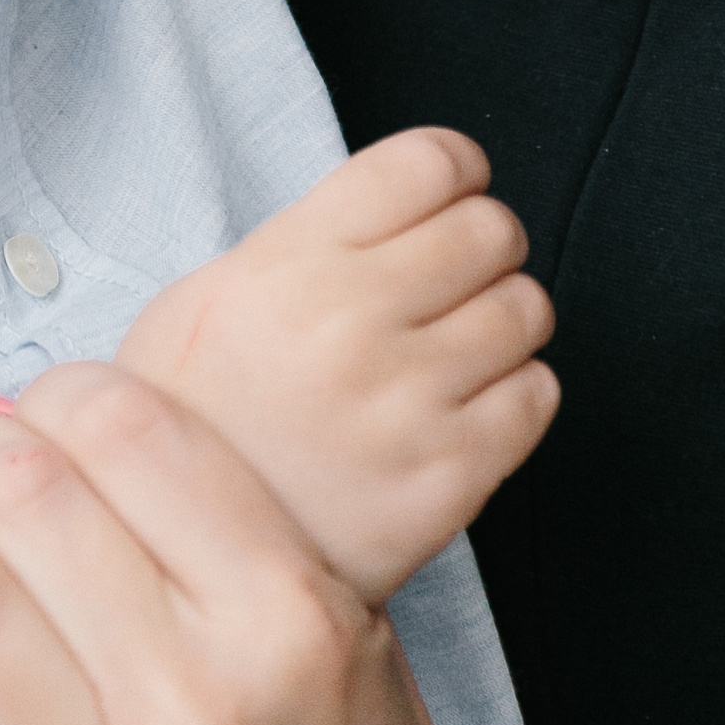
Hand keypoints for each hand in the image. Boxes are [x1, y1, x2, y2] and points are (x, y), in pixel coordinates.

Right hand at [117, 126, 557, 602]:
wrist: (187, 559)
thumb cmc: (198, 423)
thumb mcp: (206, 297)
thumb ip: (302, 241)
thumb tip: (400, 199)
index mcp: (289, 264)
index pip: (428, 164)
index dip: (456, 168)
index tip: (454, 189)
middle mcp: (352, 322)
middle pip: (492, 228)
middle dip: (484, 242)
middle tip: (456, 272)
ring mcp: (407, 402)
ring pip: (527, 308)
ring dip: (503, 317)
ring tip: (456, 344)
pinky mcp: (450, 477)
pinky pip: (537, 395)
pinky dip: (515, 390)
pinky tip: (466, 402)